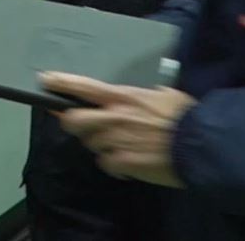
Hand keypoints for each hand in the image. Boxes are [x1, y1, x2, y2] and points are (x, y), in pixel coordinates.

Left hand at [41, 72, 194, 188]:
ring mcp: (116, 141)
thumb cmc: (184, 116)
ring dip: (100, 145)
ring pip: (91, 144)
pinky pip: (106, 164)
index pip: (84, 87)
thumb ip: (140, 97)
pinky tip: (128, 163)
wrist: (200, 144)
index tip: (44, 80)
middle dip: (71, 122)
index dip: (62, 83)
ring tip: (120, 145)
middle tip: (82, 125)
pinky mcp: (123, 163)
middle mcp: (114, 117)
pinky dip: (114, 165)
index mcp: (123, 97)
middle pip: (73, 119)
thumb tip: (132, 100)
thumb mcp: (162, 95)